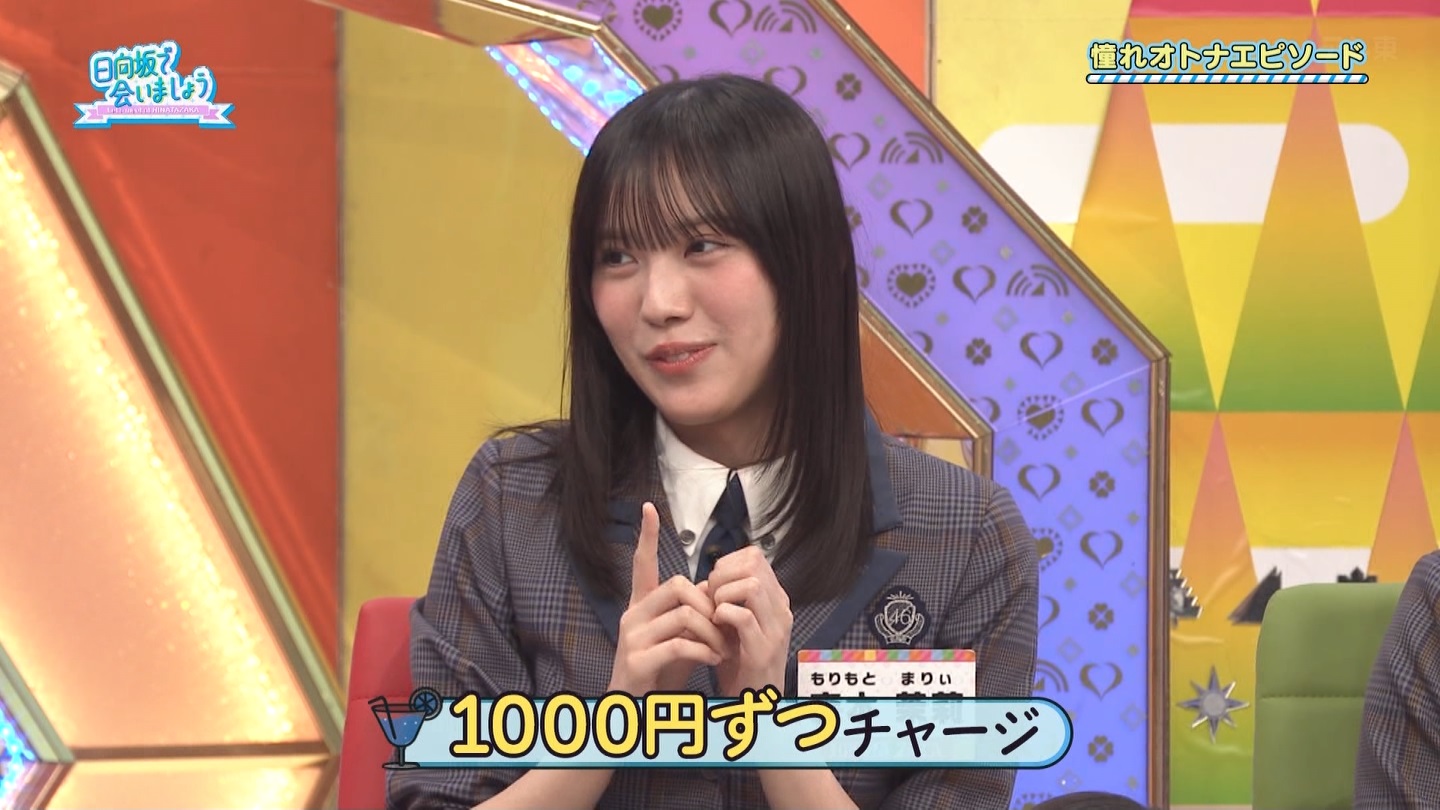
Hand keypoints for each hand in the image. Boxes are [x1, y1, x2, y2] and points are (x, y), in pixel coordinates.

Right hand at [607, 503, 726, 694]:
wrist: (638, 709)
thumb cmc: (662, 671)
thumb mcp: (680, 636)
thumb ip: (692, 613)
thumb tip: (714, 591)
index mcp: (641, 606)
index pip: (641, 565)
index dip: (646, 538)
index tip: (648, 508)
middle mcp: (632, 615)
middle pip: (677, 586)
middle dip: (709, 605)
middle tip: (724, 627)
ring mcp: (631, 637)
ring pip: (683, 615)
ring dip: (712, 632)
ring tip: (722, 649)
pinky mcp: (637, 661)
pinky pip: (678, 644)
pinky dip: (703, 651)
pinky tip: (712, 659)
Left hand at [700, 546, 792, 695]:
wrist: (752, 700)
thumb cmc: (739, 661)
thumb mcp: (737, 623)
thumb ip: (728, 598)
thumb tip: (707, 579)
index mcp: (775, 600)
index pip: (754, 557)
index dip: (728, 563)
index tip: (715, 584)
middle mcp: (781, 610)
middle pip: (754, 564)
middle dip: (723, 575)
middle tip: (711, 596)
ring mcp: (775, 630)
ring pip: (752, 586)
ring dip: (723, 594)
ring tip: (714, 611)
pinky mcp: (763, 650)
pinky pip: (743, 617)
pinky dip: (723, 616)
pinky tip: (716, 626)